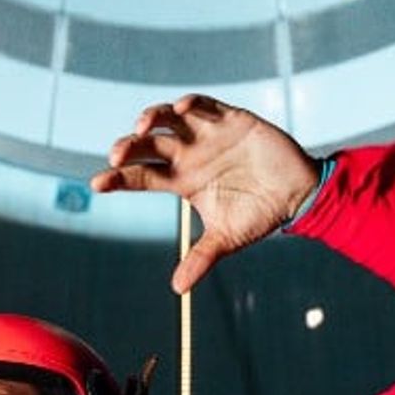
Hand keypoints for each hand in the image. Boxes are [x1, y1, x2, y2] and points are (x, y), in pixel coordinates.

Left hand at [90, 94, 319, 292]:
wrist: (297, 193)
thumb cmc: (259, 214)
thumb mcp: (227, 238)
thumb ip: (201, 258)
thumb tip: (178, 289)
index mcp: (181, 180)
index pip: (141, 177)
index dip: (118, 179)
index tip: (97, 184)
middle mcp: (188, 154)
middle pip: (148, 145)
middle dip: (130, 147)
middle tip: (117, 156)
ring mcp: (206, 134)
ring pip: (168, 119)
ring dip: (152, 118)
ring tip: (142, 127)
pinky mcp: (229, 119)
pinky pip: (203, 105)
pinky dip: (189, 105)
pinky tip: (180, 111)